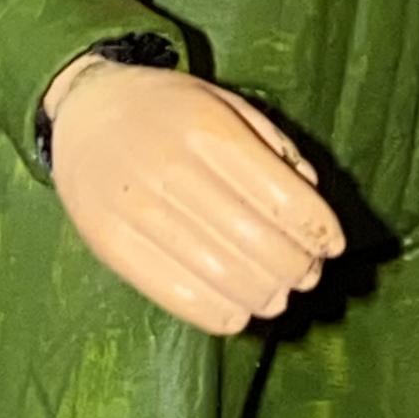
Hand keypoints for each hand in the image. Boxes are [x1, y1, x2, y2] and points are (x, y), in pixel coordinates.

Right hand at [41, 57, 343, 334]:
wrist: (85, 111)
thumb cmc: (171, 109)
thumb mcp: (227, 104)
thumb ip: (274, 145)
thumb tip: (312, 193)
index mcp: (207, 128)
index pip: (279, 194)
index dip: (315, 228)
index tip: (333, 246)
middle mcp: (170, 166)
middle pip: (253, 239)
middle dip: (295, 267)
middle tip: (308, 275)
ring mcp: (135, 207)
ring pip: (218, 272)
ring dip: (263, 294)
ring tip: (279, 296)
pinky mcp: (108, 242)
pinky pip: (173, 292)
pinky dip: (217, 313)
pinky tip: (239, 312)